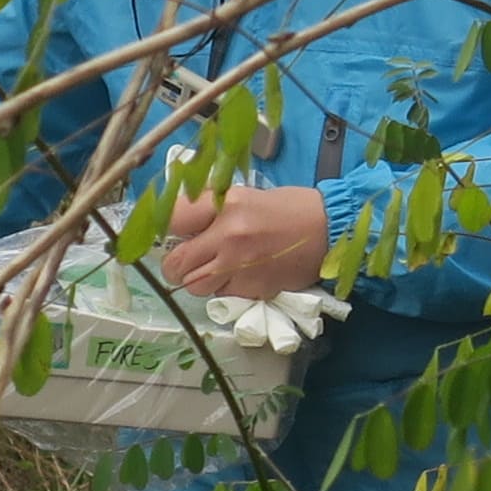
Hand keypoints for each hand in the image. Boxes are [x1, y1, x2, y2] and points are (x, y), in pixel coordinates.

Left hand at [160, 182, 336, 298]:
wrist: (329, 231)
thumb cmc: (287, 208)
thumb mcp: (245, 195)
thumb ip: (211, 208)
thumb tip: (175, 221)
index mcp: (226, 204)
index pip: (172, 218)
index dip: (161, 228)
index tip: (165, 233)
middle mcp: (228, 236)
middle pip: (176, 263)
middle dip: (174, 265)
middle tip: (183, 261)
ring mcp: (240, 266)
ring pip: (194, 286)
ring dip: (198, 280)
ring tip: (213, 269)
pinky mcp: (253, 289)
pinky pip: (221, 295)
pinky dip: (224, 289)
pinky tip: (240, 275)